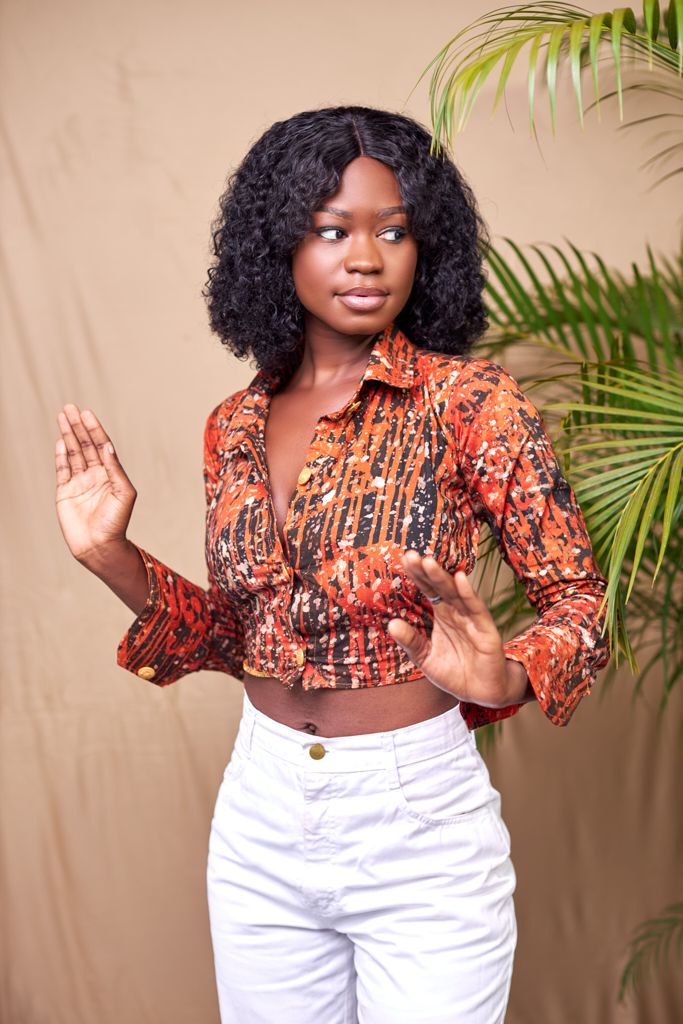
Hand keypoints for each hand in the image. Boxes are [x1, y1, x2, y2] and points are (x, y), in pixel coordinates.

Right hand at [55, 404, 136, 565]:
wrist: (99, 546)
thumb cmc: (116, 522)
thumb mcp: (124, 493)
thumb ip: (115, 469)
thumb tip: (107, 447)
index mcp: (111, 474)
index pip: (102, 446)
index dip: (95, 429)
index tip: (87, 414)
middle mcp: (95, 475)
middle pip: (85, 445)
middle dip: (78, 426)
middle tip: (70, 408)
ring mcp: (79, 483)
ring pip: (73, 453)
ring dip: (68, 435)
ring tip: (62, 417)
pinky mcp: (65, 492)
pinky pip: (62, 469)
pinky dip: (60, 455)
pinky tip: (60, 440)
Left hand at [387, 552, 529, 708]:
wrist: (481, 693)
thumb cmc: (454, 673)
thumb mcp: (426, 657)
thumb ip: (411, 641)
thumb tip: (391, 624)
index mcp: (442, 616)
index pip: (427, 591)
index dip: (417, 576)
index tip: (404, 559)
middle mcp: (456, 612)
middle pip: (439, 587)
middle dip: (426, 571)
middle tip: (411, 555)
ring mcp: (471, 619)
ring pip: (456, 593)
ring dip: (443, 577)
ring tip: (429, 562)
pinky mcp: (486, 630)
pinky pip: (476, 609)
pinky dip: (469, 594)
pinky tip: (460, 578)